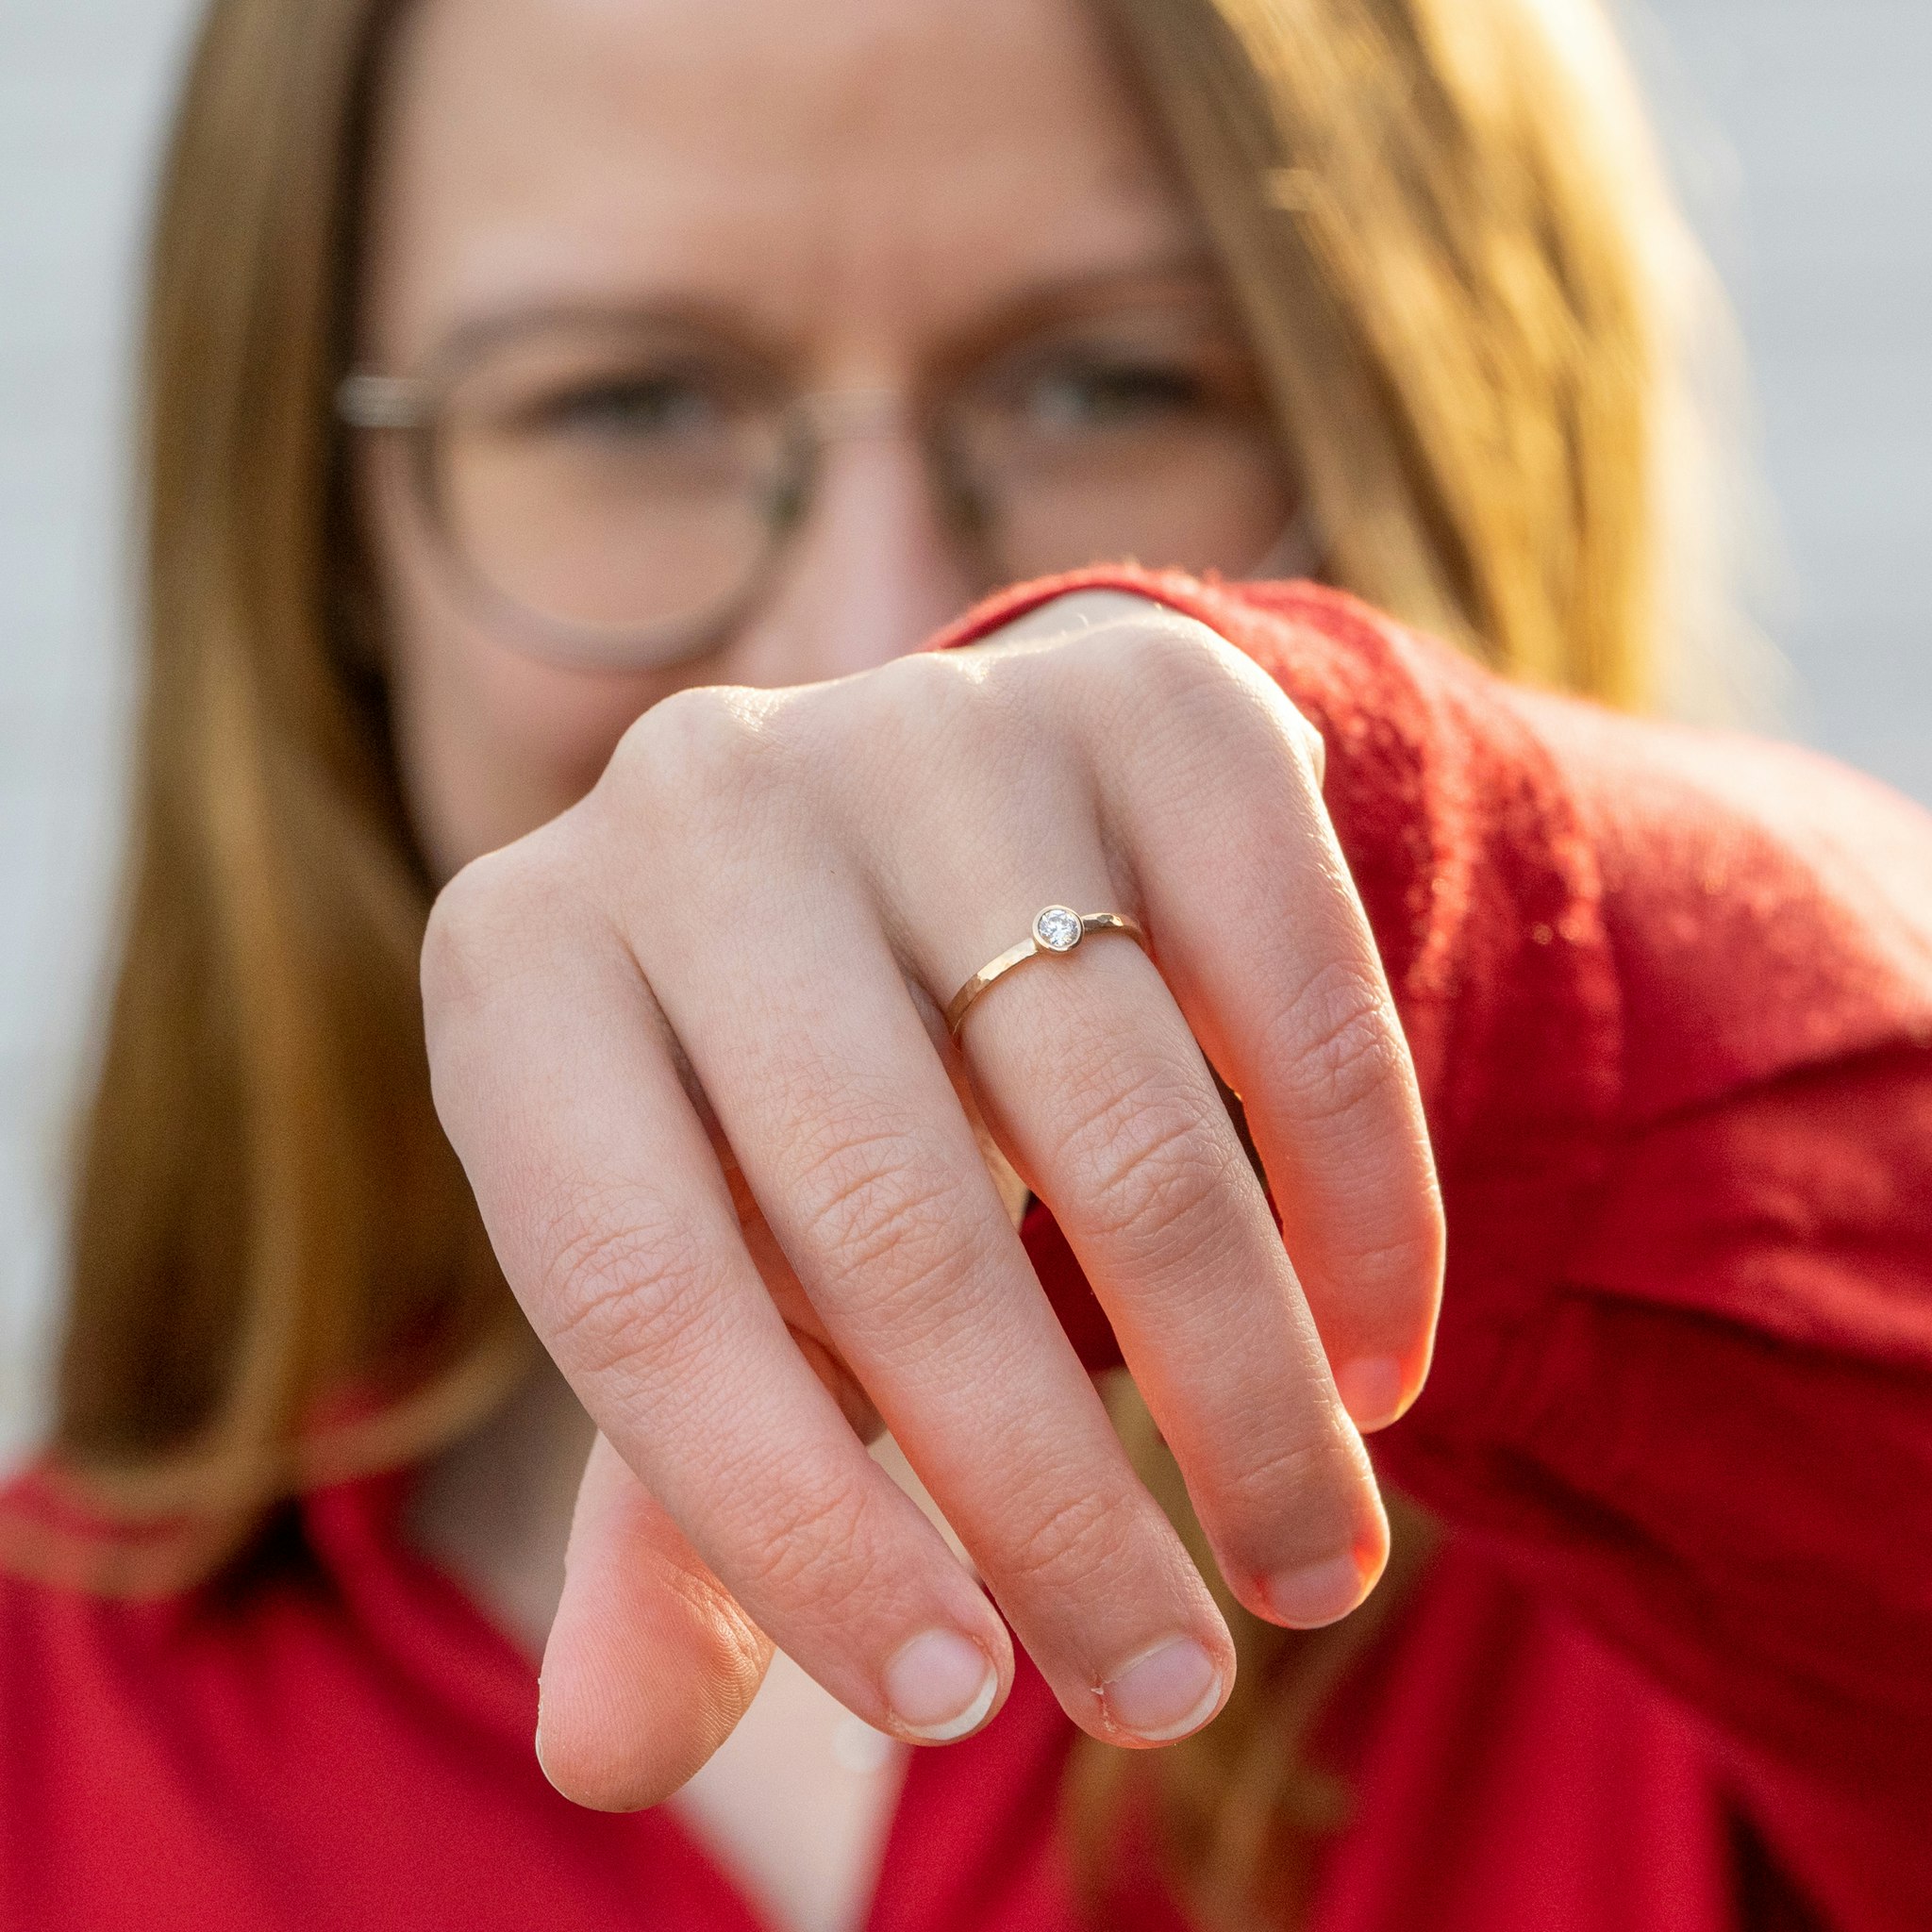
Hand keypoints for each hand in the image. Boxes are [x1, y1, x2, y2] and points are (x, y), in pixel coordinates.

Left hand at [422, 589, 1443, 1806]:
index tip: (958, 1703)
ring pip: (1115, 1108)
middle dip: (1047, 1499)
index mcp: (523, 966)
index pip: (634, 1291)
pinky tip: (1382, 1366)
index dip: (796, 1533)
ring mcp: (929, 724)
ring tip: (1311, 1565)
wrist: (964, 839)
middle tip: (1166, 1690)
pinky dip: (1358, 1201)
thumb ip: (666, 1504)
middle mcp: (698, 803)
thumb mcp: (710, 1283)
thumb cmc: (796, 1117)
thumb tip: (601, 1762)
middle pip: (884, 1214)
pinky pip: (1288, 985)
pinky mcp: (1144, 701)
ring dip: (1237, 1384)